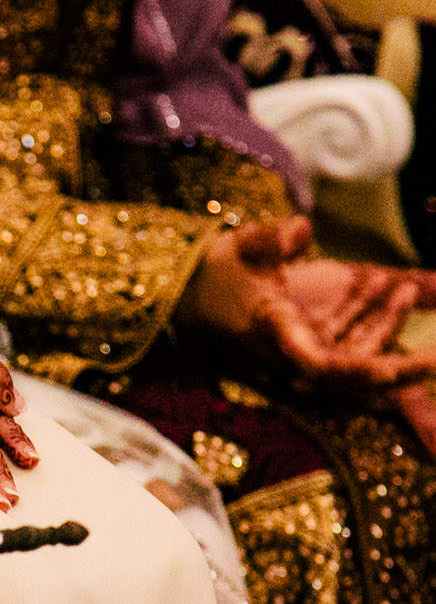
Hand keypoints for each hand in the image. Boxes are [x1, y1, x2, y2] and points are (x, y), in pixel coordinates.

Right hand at [175, 217, 435, 390]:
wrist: (197, 294)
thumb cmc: (220, 271)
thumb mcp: (242, 246)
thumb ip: (271, 238)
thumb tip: (301, 230)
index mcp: (276, 334)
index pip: (322, 366)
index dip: (367, 371)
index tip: (406, 368)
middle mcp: (296, 353)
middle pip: (356, 374)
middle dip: (403, 367)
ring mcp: (310, 350)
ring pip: (364, 352)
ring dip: (389, 322)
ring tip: (399, 287)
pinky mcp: (319, 342)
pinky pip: (361, 341)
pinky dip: (381, 318)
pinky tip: (394, 287)